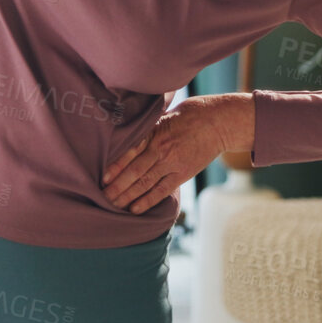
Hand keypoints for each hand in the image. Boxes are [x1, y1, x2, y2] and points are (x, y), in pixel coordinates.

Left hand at [102, 93, 251, 213]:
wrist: (219, 121)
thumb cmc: (190, 113)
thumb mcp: (165, 113)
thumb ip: (148, 125)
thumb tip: (127, 130)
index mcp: (155, 131)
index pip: (130, 150)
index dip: (116, 165)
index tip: (102, 177)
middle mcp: (162, 148)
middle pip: (135, 171)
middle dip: (117, 186)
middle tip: (102, 197)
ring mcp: (173, 163)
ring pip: (145, 183)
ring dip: (128, 196)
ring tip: (113, 206)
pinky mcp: (183, 173)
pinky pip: (162, 190)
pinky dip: (148, 201)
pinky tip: (135, 209)